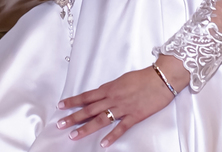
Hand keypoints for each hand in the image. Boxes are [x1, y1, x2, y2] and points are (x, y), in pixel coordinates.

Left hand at [57, 55, 188, 146]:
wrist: (161, 78)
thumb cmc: (143, 77)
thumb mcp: (123, 80)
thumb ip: (111, 89)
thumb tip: (102, 94)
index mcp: (109, 88)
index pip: (87, 96)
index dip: (73, 101)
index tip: (61, 105)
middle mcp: (113, 98)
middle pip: (89, 109)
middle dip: (73, 117)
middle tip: (60, 124)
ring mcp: (123, 108)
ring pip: (101, 119)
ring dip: (86, 128)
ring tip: (74, 135)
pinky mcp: (134, 116)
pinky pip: (121, 128)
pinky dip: (112, 136)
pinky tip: (104, 143)